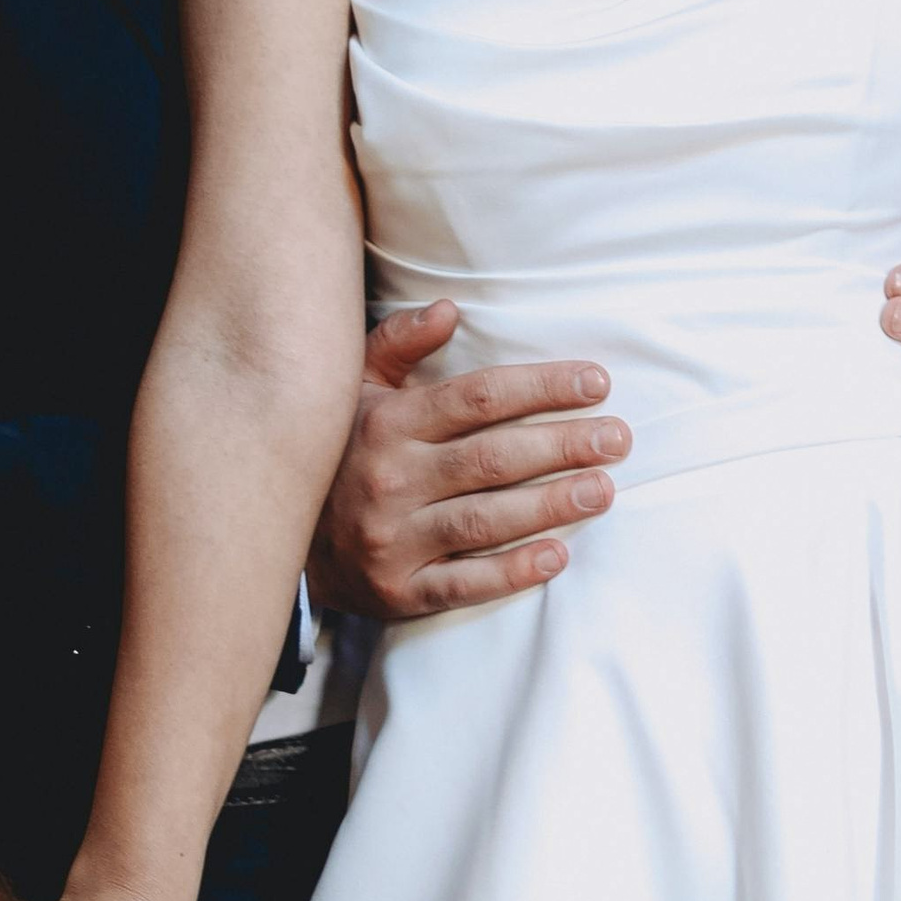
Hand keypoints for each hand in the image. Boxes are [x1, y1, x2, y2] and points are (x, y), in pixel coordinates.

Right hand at [309, 303, 631, 618]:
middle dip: (562, 445)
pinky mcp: (399, 591)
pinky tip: (557, 558)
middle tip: (618, 438)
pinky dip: (512, 573)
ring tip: (604, 489)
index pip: (478, 398)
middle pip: (492, 458)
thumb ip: (399, 343)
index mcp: (388, 423)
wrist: (282, 538)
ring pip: (485, 520)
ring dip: (551, 505)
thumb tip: (450, 309)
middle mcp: (391, 480)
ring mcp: (393, 539)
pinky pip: (463, 584)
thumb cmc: (341, 452)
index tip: (597, 382)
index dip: (541, 387)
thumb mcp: (355, 389)